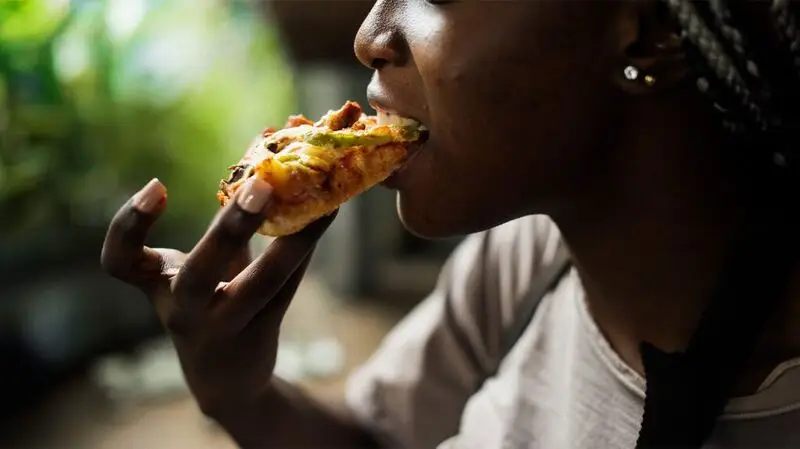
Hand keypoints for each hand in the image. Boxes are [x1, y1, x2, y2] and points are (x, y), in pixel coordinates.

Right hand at [101, 177, 335, 419]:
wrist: (225, 379)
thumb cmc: (209, 305)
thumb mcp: (202, 268)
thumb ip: (225, 224)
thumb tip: (262, 152)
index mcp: (159, 286)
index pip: (120, 262)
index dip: (129, 225)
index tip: (157, 186)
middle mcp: (184, 311)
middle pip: (198, 277)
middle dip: (229, 231)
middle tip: (260, 186)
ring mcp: (224, 328)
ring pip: (261, 285)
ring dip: (290, 243)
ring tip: (320, 203)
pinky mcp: (261, 332)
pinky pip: (287, 287)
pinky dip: (305, 249)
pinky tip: (328, 216)